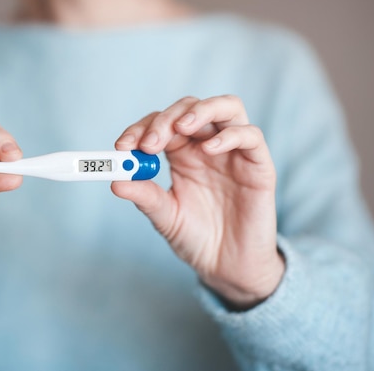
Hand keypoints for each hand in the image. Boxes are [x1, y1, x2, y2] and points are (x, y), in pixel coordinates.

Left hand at [113, 95, 283, 308]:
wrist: (227, 266)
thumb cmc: (196, 238)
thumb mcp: (164, 216)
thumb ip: (144, 196)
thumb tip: (115, 181)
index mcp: (181, 153)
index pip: (160, 124)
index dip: (140, 128)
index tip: (122, 147)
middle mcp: (206, 145)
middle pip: (189, 108)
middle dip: (165, 120)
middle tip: (149, 143)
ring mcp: (233, 152)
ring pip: (226, 108)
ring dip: (200, 111)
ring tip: (181, 128)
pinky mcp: (258, 165)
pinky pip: (250, 136)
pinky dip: (229, 135)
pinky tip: (209, 149)